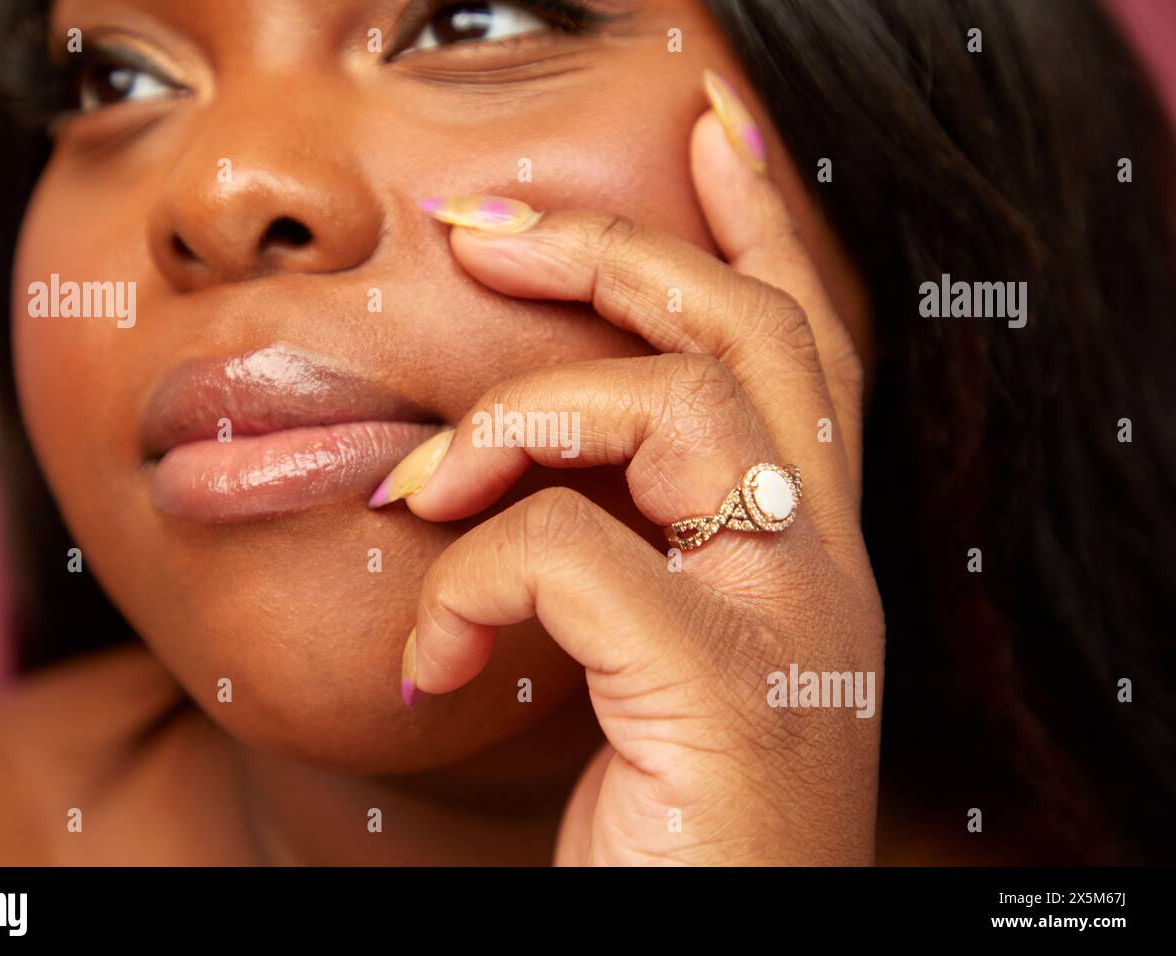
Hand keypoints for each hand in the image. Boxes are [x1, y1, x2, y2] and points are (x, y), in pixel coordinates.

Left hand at [378, 73, 883, 865]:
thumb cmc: (669, 829)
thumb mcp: (651, 665)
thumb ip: (627, 553)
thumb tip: (501, 468)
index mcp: (810, 551)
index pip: (811, 349)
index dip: (766, 230)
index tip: (710, 139)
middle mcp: (824, 566)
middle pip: (743, 333)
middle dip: (610, 251)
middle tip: (482, 229)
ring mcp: (791, 618)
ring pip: (664, 407)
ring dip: (506, 425)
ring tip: (417, 492)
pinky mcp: (724, 686)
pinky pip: (565, 556)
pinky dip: (467, 587)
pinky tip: (432, 662)